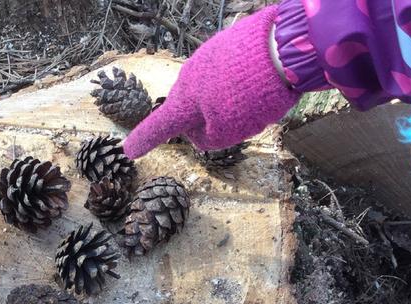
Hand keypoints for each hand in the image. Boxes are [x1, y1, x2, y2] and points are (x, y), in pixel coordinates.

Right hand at [123, 6, 298, 158]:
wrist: (281, 46)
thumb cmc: (252, 96)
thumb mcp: (229, 133)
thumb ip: (208, 138)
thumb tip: (202, 128)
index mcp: (183, 104)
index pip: (158, 127)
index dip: (144, 141)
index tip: (129, 152)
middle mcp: (187, 78)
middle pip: (188, 109)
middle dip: (204, 119)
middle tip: (239, 123)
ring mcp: (204, 58)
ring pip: (207, 90)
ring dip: (223, 100)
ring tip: (256, 99)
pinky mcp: (224, 44)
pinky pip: (223, 72)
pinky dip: (235, 83)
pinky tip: (258, 81)